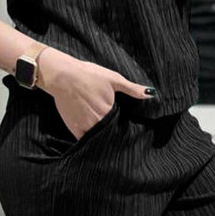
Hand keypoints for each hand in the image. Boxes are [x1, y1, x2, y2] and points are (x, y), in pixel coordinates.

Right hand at [37, 47, 155, 140]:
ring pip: (99, 138)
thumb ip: (132, 89)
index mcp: (110, 111)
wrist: (62, 76)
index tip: (127, 125)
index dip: (125, 124)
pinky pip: (86, 140)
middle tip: (118, 131)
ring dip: (104, 137)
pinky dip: (91, 139)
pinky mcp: (74, 130)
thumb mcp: (113, 78)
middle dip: (115, 132)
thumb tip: (152, 94)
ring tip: (106, 134)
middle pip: (111, 132)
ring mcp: (85, 127)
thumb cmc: (88, 75)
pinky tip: (94, 136)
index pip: (122, 124)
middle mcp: (98, 123)